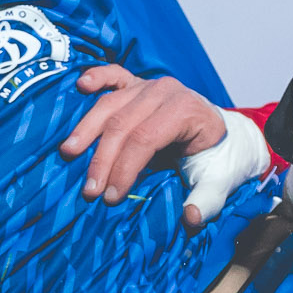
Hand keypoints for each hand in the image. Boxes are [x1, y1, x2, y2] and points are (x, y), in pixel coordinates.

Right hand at [60, 64, 232, 220]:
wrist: (223, 134)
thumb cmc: (216, 158)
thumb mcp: (218, 181)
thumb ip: (207, 199)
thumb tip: (191, 217)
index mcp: (186, 110)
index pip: (146, 139)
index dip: (125, 168)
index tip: (110, 196)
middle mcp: (165, 91)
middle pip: (122, 124)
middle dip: (102, 160)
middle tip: (89, 191)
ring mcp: (149, 84)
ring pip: (110, 104)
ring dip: (87, 130)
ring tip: (69, 154)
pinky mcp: (138, 83)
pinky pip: (114, 75)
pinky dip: (96, 77)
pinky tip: (81, 86)